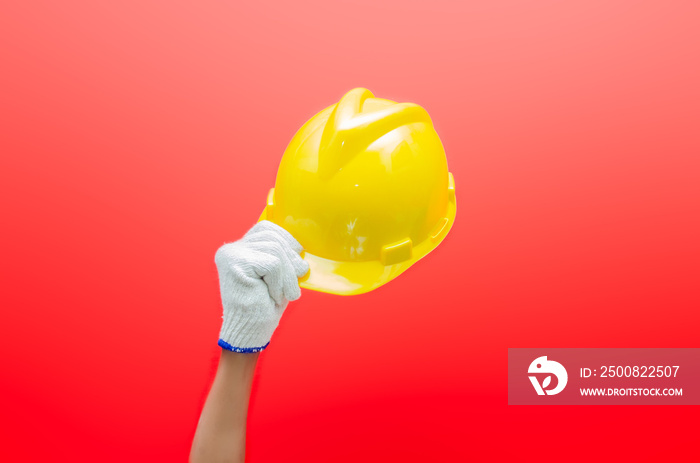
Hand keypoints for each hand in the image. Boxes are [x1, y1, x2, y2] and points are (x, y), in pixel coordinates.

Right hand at [214, 220, 308, 352]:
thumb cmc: (265, 305)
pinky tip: (272, 295)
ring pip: (275, 249)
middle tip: (292, 286)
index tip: (295, 263)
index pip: (267, 228)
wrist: (250, 332)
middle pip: (273, 237)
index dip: (287, 241)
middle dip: (291, 261)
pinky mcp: (235, 263)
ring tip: (281, 294)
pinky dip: (280, 282)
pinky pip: (272, 263)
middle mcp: (231, 248)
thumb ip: (283, 255)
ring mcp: (231, 255)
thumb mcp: (278, 274)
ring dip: (287, 276)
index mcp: (240, 248)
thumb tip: (300, 245)